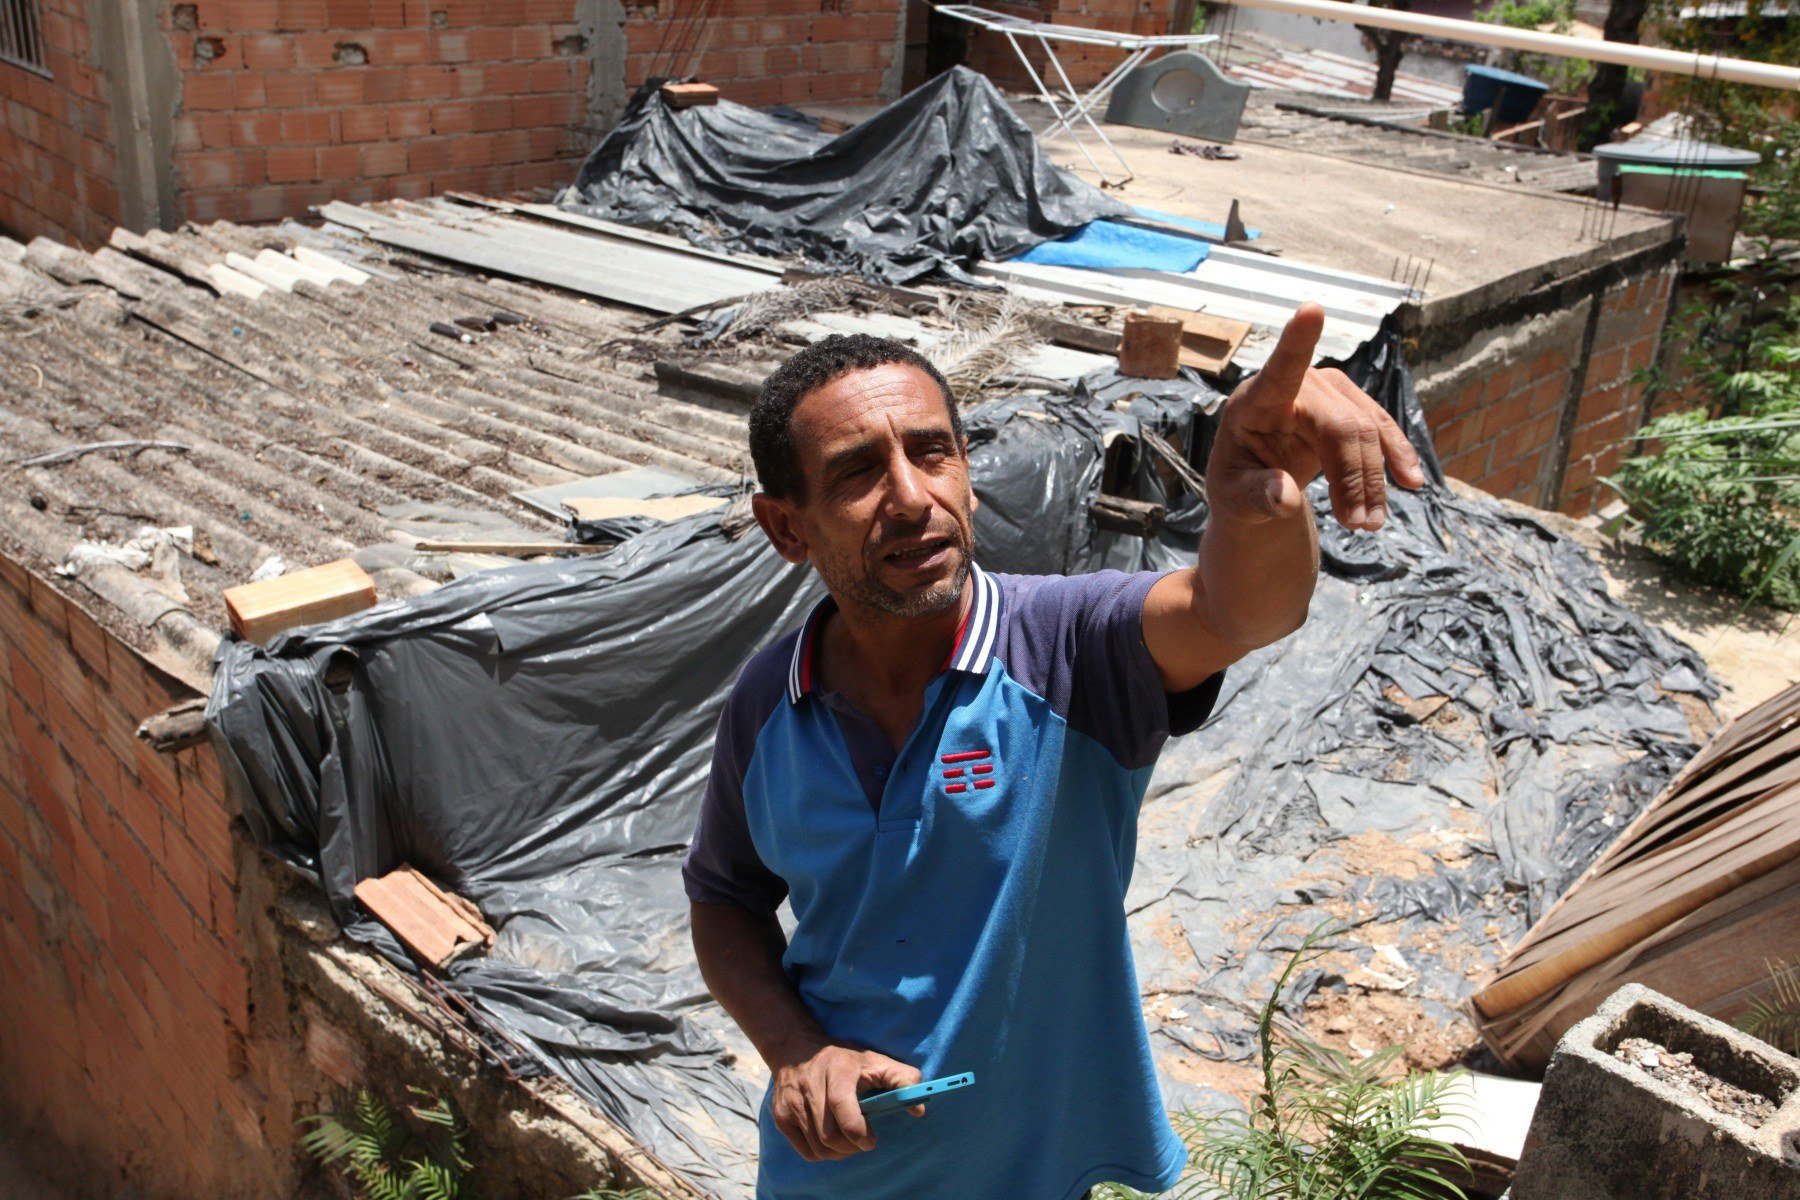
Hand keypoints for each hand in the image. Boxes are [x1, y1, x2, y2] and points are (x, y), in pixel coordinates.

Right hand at [770, 1042, 923, 1160]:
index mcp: (837, 1070)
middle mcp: (809, 1085)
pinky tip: (831, 1140)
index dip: (858, 1130)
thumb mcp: (875, 1061)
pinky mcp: (780, 1116)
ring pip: (819, 1147)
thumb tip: (919, 1109)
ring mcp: (791, 1102)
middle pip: (830, 1135)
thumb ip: (902, 1080)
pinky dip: (823, 1153)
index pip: (842, 1106)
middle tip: (862, 1141)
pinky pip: (806, 1151)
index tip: (870, 1140)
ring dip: (839, 1152)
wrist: (797, 1049)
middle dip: (851, 1146)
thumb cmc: (844, 1060)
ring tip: (848, 1140)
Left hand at [1207, 303, 1425, 530]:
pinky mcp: (1350, 404)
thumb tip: (1284, 499)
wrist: (1255, 482)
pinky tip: (1410, 482)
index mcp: (1255, 401)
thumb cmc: (1237, 485)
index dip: (1297, 341)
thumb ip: (1255, 497)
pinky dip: (1396, 458)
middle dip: (1355, 479)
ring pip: (1367, 432)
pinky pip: (1381, 428)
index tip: (1311, 308)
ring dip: (1375, 481)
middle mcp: (1296, 386)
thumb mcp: (1233, 499)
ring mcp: (1327, 391)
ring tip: (1369, 524)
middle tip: (1359, 526)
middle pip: (1341, 427)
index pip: (1279, 369)